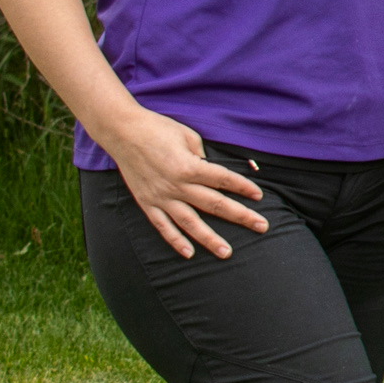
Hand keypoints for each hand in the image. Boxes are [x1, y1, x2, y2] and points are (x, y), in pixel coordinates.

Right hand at [93, 108, 266, 259]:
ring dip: (210, 238)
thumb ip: (202, 156)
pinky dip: (175, 241)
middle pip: (215, 204)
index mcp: (189, 166)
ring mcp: (161, 197)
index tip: (259, 196)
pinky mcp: (147, 203)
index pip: (224, 180)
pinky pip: (163, 226)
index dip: (243, 187)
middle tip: (261, 226)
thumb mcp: (187, 136)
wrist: (122, 132)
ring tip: (226, 252)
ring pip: (190, 223)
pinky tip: (189, 253)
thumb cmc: (157, 129)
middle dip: (241, 216)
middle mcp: (177, 185)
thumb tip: (212, 170)